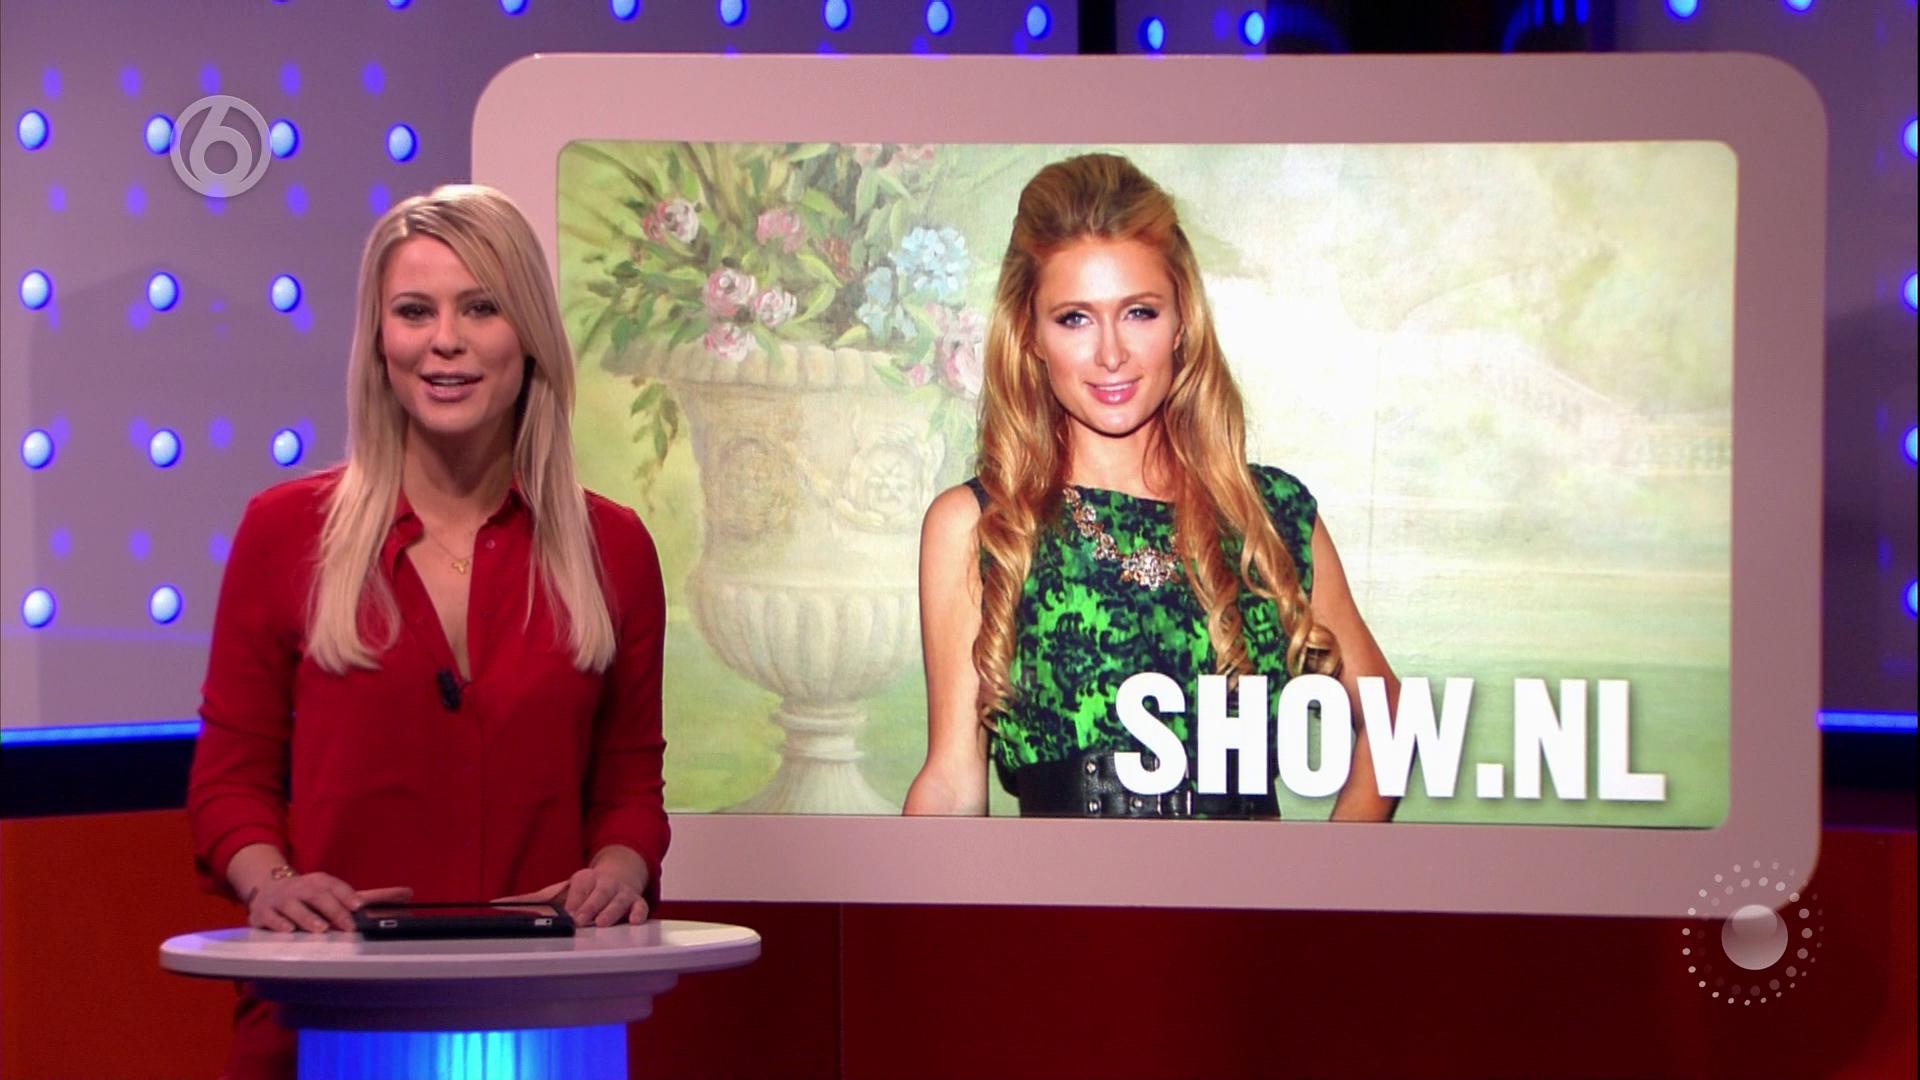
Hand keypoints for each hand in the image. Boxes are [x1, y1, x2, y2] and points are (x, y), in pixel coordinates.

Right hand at [247, 873, 412, 932]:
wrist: (266, 889)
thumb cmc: (310, 895)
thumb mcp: (337, 892)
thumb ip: (371, 896)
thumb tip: (408, 894)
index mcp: (320, 882)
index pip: (336, 887)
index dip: (348, 897)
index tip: (360, 907)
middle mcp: (301, 888)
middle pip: (318, 897)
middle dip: (333, 910)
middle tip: (347, 925)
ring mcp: (280, 901)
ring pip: (294, 907)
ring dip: (307, 918)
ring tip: (320, 929)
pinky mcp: (262, 914)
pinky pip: (269, 918)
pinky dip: (278, 924)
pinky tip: (287, 931)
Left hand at [495, 866, 648, 927]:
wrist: (618, 877)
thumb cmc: (584, 891)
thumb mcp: (557, 892)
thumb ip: (530, 900)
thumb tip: (497, 903)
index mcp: (583, 879)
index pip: (579, 889)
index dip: (575, 901)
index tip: (569, 913)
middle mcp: (604, 884)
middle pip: (598, 894)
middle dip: (590, 906)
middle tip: (581, 920)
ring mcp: (621, 893)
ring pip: (618, 901)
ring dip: (611, 911)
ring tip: (602, 923)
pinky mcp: (636, 902)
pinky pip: (640, 907)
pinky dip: (638, 913)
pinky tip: (634, 921)